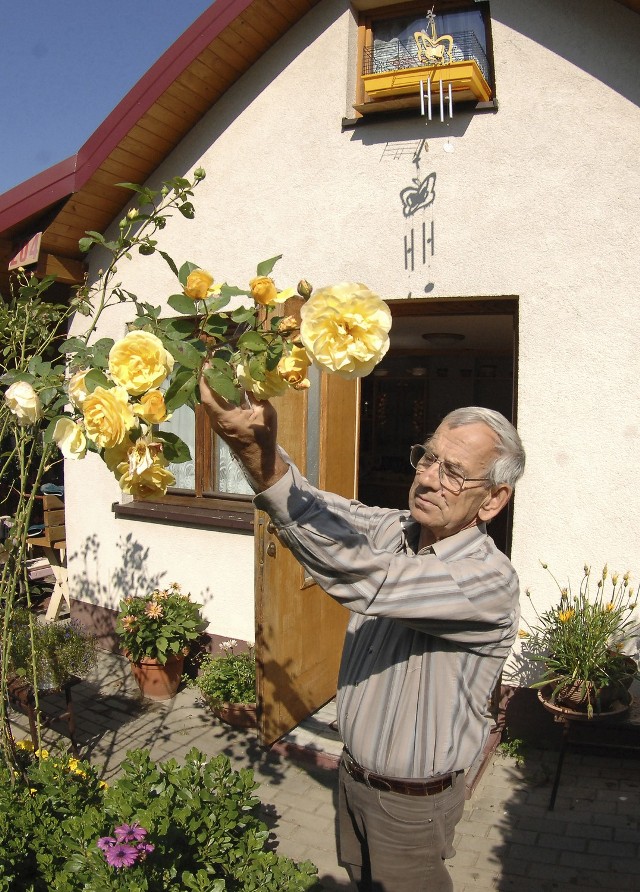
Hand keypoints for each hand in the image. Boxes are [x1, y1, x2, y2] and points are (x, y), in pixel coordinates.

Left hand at [198, 366, 287, 490]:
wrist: (260, 459)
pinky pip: (217, 407)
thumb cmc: (263, 437)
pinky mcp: (222, 426)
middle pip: (207, 397)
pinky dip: (221, 396)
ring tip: (221, 371)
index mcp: (226, 417)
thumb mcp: (265, 413)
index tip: (206, 364)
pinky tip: (230, 386)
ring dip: (214, 387)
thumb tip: (251, 378)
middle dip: (208, 380)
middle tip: (213, 363)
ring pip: (211, 402)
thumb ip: (256, 395)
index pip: (208, 396)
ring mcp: (218, 424)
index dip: (205, 379)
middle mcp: (217, 421)